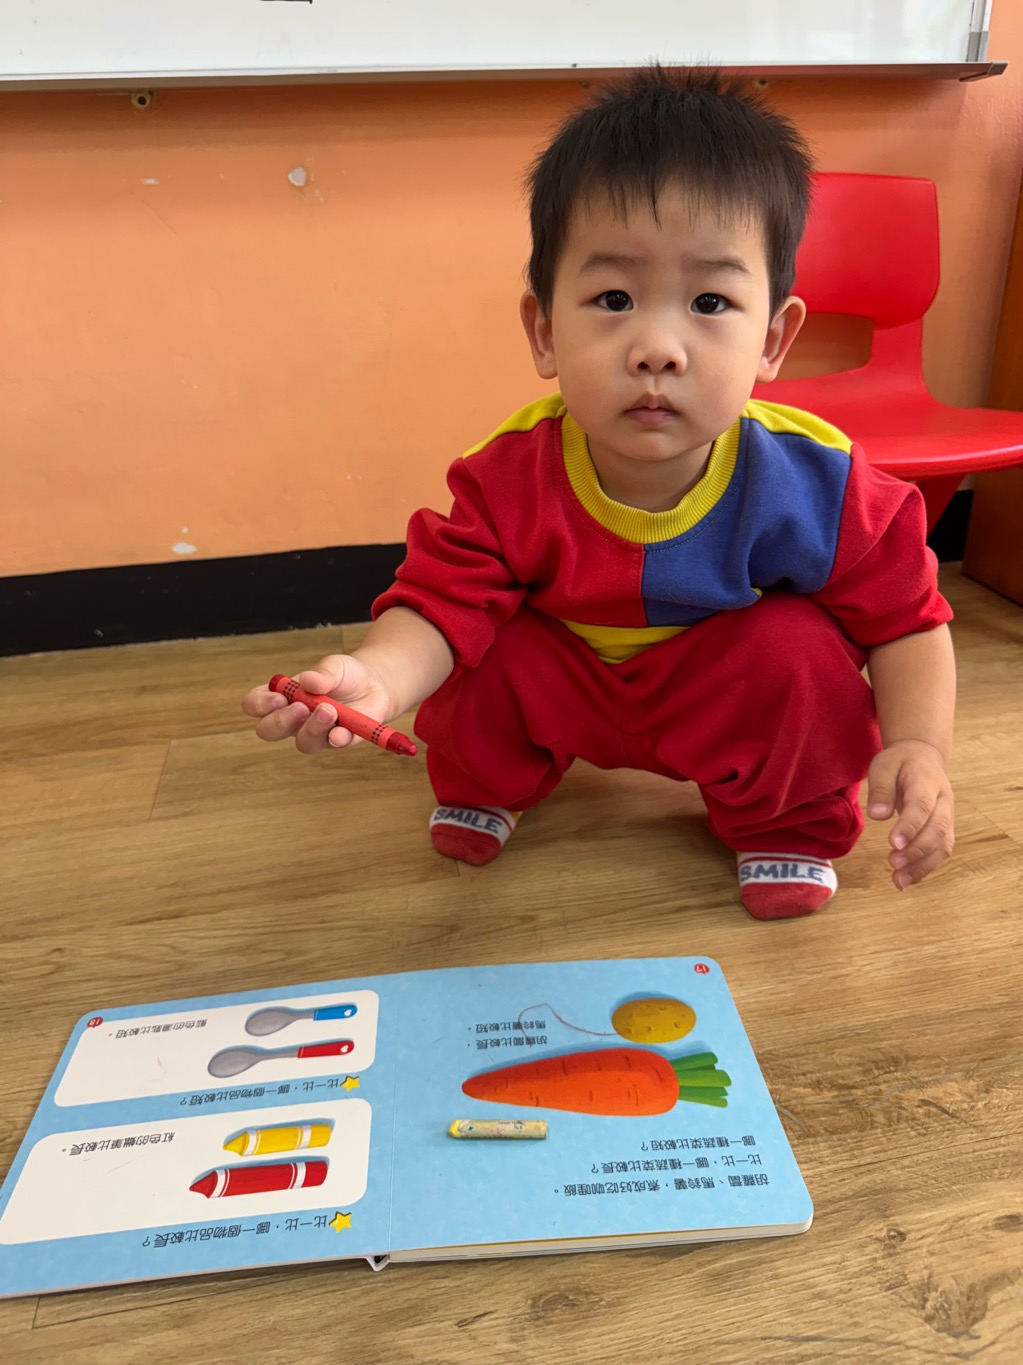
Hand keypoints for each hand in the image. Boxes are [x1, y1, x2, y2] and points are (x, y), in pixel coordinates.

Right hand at [241, 655, 392, 753]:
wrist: (374, 684)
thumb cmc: (344, 674)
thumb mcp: (334, 665)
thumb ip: (322, 673)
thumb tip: (309, 681)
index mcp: (282, 697)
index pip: (255, 705)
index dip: (259, 705)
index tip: (278, 698)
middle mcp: (293, 719)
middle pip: (269, 731)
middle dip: (281, 721)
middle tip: (301, 708)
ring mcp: (315, 733)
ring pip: (303, 743)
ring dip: (313, 728)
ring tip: (329, 710)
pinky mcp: (339, 740)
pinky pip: (334, 745)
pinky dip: (337, 738)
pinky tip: (342, 731)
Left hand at [866, 740, 953, 889]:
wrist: (923, 757)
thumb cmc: (899, 763)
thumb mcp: (883, 766)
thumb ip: (881, 789)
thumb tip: (877, 815)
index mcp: (927, 781)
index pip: (923, 805)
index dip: (910, 825)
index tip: (894, 843)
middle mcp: (943, 800)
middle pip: (938, 828)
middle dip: (917, 850)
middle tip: (894, 863)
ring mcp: (947, 816)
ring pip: (943, 845)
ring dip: (922, 865)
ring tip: (898, 880)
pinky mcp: (944, 829)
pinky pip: (940, 851)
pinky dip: (925, 868)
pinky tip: (905, 879)